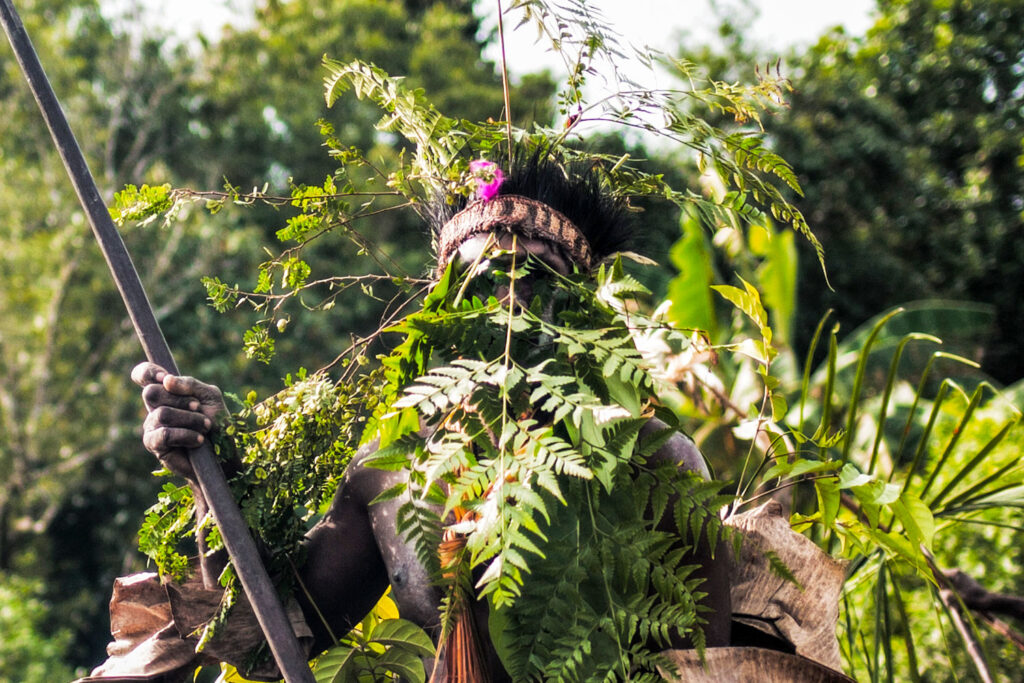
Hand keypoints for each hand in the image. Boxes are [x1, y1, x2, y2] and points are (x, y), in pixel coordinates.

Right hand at [131, 362, 227, 479]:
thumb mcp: (210, 397)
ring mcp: (152, 425)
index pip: (144, 375)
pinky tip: (199, 440)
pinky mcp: (154, 444)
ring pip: (162, 414)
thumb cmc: (217, 423)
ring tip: (205, 426)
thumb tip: (167, 380)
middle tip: (199, 408)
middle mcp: (155, 407)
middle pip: (152, 393)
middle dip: (180, 400)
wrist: (222, 454)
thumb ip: (190, 384)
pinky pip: (165, 434)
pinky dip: (186, 435)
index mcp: (167, 391)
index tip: (165, 377)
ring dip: (190, 419)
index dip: (149, 372)